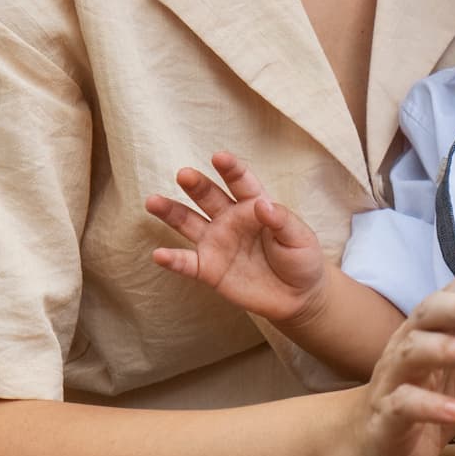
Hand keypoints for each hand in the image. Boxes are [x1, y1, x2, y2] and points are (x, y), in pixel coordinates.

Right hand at [146, 151, 329, 330]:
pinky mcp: (209, 269)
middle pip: (208, 196)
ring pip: (188, 223)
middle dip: (197, 185)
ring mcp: (216, 243)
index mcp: (254, 205)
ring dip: (171, 212)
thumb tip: (263, 205)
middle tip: (184, 175)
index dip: (230, 169)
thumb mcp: (300, 238)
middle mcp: (229, 219)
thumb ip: (282, 220)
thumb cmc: (301, 259)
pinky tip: (158, 255)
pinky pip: (187, 263)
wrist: (298, 297)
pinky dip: (172, 260)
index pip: (240, 182)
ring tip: (153, 201)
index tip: (220, 158)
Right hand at [355, 278, 454, 455]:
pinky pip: (404, 406)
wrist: (389, 447)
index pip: (452, 294)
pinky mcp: (387, 417)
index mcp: (432, 326)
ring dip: (448, 350)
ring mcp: (394, 379)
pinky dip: (431, 406)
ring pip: (413, 354)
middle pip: (428, 315)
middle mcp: (408, 343)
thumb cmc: (439, 394)